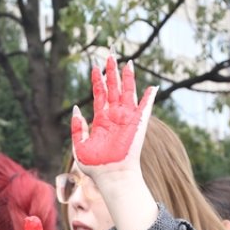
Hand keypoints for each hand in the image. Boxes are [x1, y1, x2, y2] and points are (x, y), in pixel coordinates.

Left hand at [71, 56, 156, 178]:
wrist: (111, 176)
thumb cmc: (95, 166)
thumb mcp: (79, 146)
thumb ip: (77, 127)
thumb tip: (76, 108)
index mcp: (101, 119)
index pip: (99, 94)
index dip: (97, 79)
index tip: (95, 66)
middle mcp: (114, 116)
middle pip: (113, 88)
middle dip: (112, 71)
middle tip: (110, 54)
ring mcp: (126, 119)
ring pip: (127, 92)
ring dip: (128, 78)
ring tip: (127, 62)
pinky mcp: (137, 124)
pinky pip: (145, 108)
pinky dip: (149, 98)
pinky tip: (153, 87)